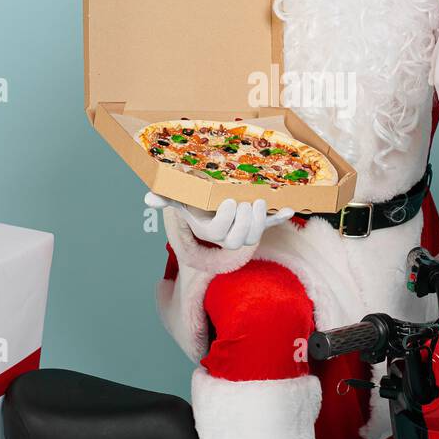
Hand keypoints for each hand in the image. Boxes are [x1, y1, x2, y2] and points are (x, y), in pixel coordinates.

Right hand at [144, 192, 294, 249]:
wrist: (211, 202)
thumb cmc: (194, 199)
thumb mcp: (180, 197)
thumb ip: (165, 198)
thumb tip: (149, 199)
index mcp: (208, 230)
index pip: (217, 234)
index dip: (226, 220)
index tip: (230, 201)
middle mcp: (227, 236)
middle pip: (238, 240)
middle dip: (245, 222)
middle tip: (246, 202)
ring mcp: (244, 230)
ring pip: (253, 237)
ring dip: (259, 221)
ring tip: (258, 201)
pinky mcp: (258, 222)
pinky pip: (271, 224)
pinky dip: (280, 217)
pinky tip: (289, 209)